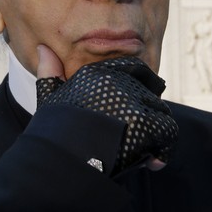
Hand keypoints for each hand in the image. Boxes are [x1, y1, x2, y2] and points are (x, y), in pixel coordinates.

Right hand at [35, 45, 174, 173]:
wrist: (59, 162)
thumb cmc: (52, 134)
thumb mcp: (48, 99)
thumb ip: (50, 72)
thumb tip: (43, 49)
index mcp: (97, 73)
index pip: (131, 69)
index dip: (134, 90)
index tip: (128, 110)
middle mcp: (118, 82)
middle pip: (147, 92)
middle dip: (144, 114)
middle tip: (133, 136)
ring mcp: (134, 103)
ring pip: (160, 112)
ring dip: (155, 132)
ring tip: (141, 149)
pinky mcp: (146, 124)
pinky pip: (168, 132)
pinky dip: (163, 149)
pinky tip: (153, 162)